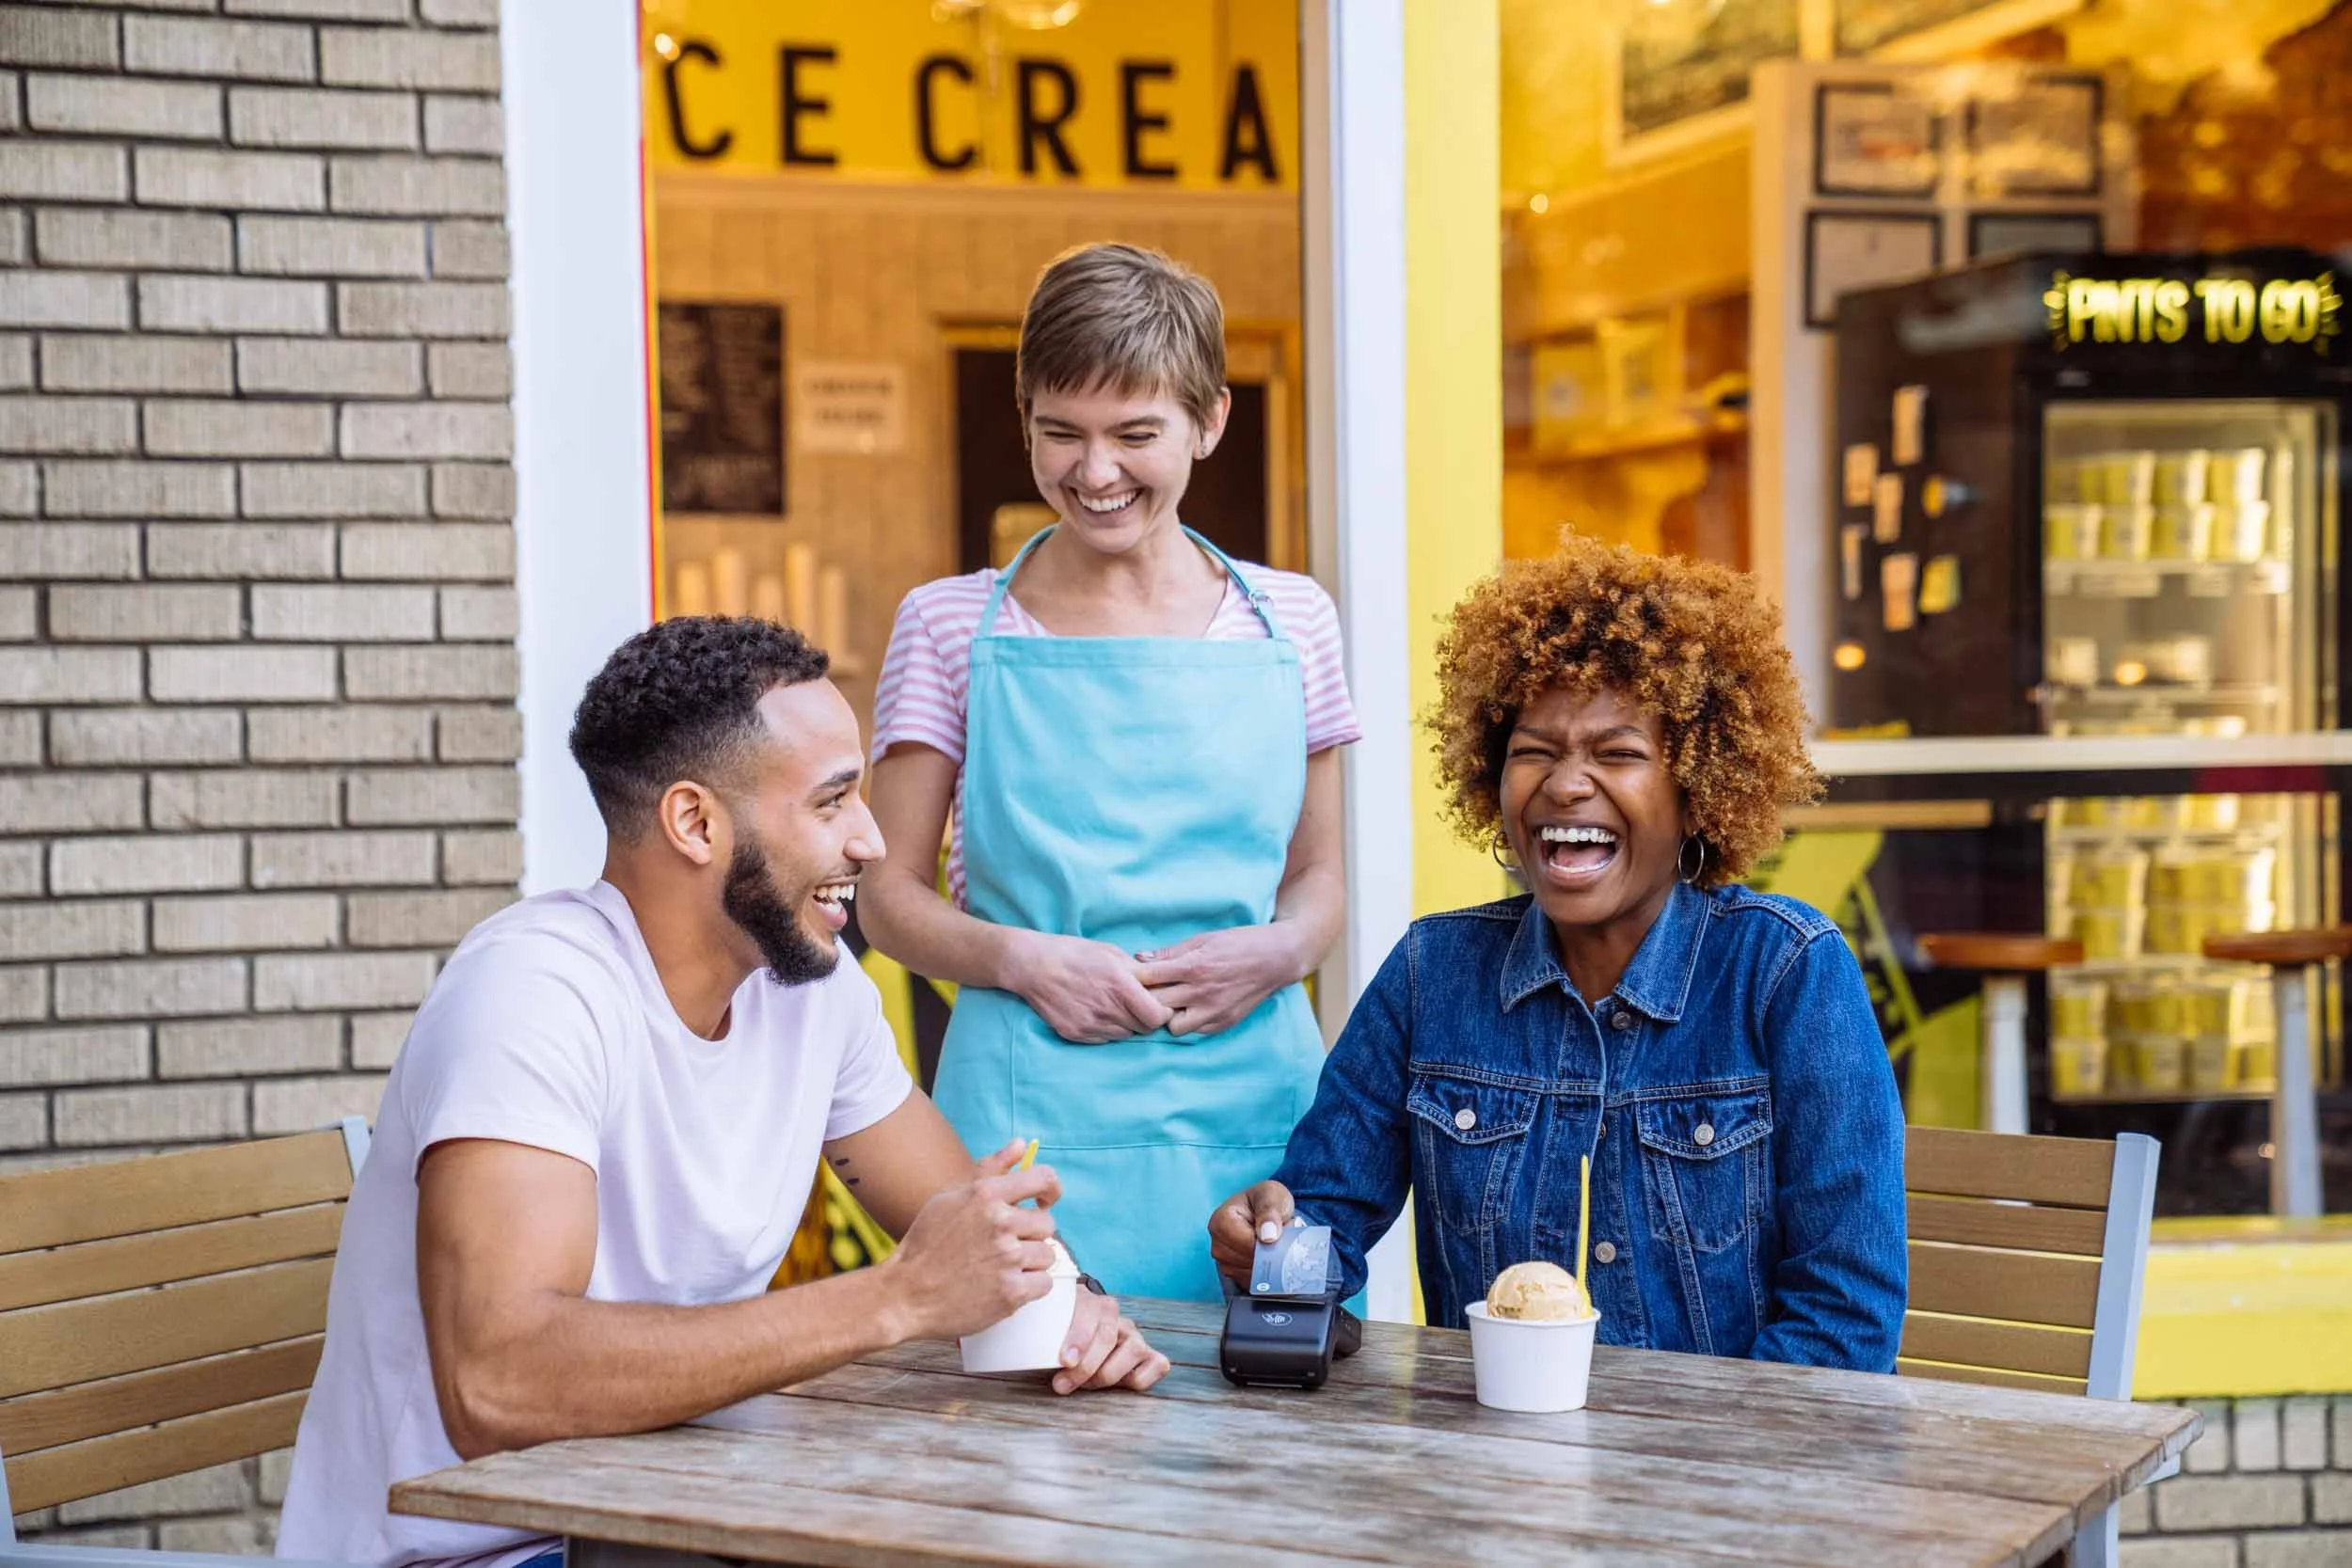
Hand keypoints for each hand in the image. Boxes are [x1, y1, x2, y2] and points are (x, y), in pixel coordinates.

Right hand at [884, 1140, 1062, 1341]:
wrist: (905, 1295)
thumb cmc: (927, 1244)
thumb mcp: (950, 1197)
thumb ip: (990, 1169)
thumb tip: (1020, 1143)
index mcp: (985, 1194)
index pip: (1043, 1177)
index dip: (1051, 1190)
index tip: (1043, 1202)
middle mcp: (999, 1222)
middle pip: (1047, 1223)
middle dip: (1031, 1235)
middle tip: (1005, 1247)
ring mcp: (1007, 1258)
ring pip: (1047, 1254)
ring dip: (1030, 1263)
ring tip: (1001, 1268)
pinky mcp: (1011, 1292)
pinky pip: (1044, 1283)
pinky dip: (1029, 1287)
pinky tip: (1005, 1286)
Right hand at [1007, 931, 1171, 1043]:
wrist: (1033, 965)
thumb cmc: (1073, 953)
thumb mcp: (1111, 952)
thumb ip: (1138, 971)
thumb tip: (1160, 981)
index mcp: (1121, 987)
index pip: (1157, 1017)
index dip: (1162, 1013)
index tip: (1158, 1005)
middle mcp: (1107, 1010)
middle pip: (1143, 1029)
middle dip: (1145, 1018)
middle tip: (1137, 1005)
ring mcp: (1090, 1025)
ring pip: (1124, 1035)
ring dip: (1125, 1024)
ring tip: (1112, 1005)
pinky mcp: (1075, 1034)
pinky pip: (1103, 1039)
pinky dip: (1106, 1029)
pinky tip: (1095, 1011)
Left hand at [1050, 1289, 1169, 1395]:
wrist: (1081, 1336)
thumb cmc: (1060, 1338)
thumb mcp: (1048, 1330)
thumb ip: (1041, 1336)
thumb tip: (1025, 1354)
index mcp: (1092, 1303)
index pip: (1090, 1314)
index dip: (1079, 1338)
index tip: (1064, 1360)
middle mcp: (1117, 1317)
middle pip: (1108, 1336)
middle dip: (1085, 1366)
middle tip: (1062, 1384)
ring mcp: (1135, 1336)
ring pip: (1135, 1349)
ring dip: (1108, 1373)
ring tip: (1087, 1385)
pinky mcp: (1149, 1354)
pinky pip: (1158, 1364)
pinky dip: (1141, 1378)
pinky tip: (1117, 1385)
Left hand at [1134, 926, 1305, 1036]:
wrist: (1275, 959)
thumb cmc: (1238, 943)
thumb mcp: (1202, 939)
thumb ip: (1170, 953)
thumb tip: (1140, 958)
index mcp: (1192, 967)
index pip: (1148, 978)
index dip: (1134, 977)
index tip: (1130, 976)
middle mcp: (1201, 992)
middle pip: (1155, 1004)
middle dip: (1146, 998)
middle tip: (1145, 992)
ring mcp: (1213, 1011)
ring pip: (1172, 1026)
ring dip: (1167, 1016)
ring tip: (1171, 1003)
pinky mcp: (1223, 1023)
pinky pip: (1194, 1031)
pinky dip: (1188, 1022)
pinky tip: (1190, 1009)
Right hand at [1208, 1180, 1295, 1283]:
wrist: (1267, 1211)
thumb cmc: (1266, 1201)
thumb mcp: (1271, 1195)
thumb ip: (1270, 1211)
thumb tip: (1268, 1235)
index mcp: (1221, 1221)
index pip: (1244, 1243)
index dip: (1264, 1244)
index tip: (1277, 1236)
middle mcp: (1218, 1244)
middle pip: (1246, 1262)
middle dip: (1268, 1254)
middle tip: (1279, 1238)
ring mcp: (1224, 1262)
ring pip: (1250, 1275)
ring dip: (1269, 1264)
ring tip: (1274, 1245)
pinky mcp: (1234, 1274)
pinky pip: (1252, 1283)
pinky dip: (1266, 1275)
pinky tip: (1271, 1258)